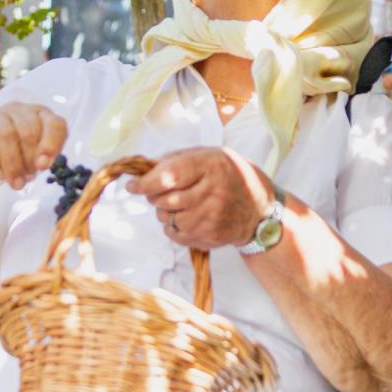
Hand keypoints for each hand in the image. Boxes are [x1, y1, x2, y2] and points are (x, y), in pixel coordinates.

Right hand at [0, 102, 67, 190]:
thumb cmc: (16, 161)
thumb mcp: (35, 160)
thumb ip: (44, 159)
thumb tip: (42, 163)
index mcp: (40, 115)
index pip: (55, 124)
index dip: (51, 145)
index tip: (43, 167)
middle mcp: (18, 110)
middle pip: (29, 130)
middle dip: (29, 159)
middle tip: (26, 179)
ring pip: (7, 134)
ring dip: (12, 164)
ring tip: (15, 183)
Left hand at [125, 147, 271, 250]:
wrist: (258, 209)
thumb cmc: (230, 176)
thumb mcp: (209, 155)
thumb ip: (177, 159)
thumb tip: (143, 170)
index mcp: (211, 165)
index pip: (169, 176)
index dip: (146, 183)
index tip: (133, 185)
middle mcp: (212, 192)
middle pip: (164, 200)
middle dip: (155, 196)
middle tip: (162, 191)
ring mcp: (211, 217)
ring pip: (167, 219)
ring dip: (165, 212)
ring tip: (181, 204)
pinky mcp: (209, 236)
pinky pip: (175, 234)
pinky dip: (174, 227)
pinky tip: (188, 217)